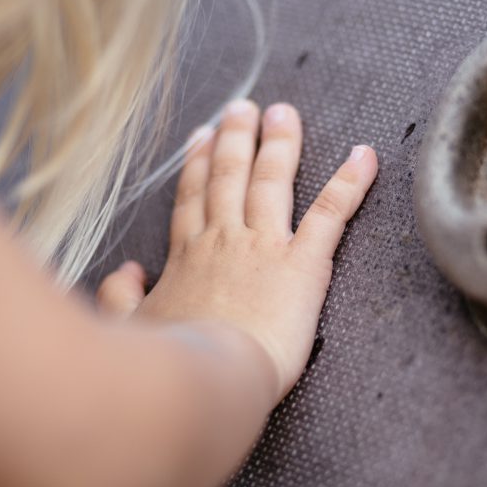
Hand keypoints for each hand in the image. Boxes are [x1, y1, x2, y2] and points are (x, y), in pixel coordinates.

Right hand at [96, 100, 377, 399]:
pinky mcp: (301, 264)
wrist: (207, 378)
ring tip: (285, 113)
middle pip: (230, 177)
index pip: (192, 200)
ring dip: (280, 144)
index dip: (198, 166)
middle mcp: (223, 240)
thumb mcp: (130, 327)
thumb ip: (121, 296)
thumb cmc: (168, 362)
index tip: (202, 138)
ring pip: (271, 181)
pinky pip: (330, 213)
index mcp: (186, 257)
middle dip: (237, 138)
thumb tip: (125, 271)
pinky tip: (365, 156)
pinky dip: (350, 183)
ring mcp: (263, 247)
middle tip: (245, 108)